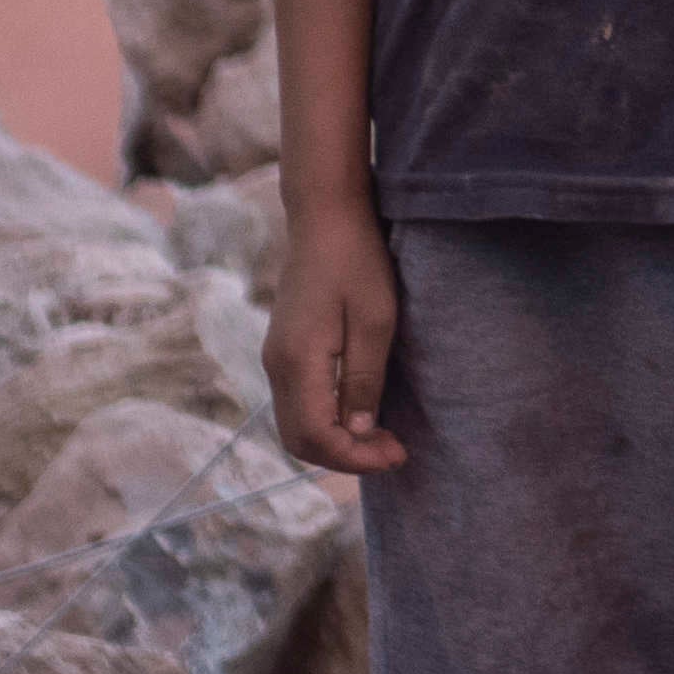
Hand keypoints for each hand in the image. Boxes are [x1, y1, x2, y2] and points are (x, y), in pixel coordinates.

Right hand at [269, 193, 411, 476]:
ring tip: (382, 437)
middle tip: (393, 451)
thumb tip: (357, 432)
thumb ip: (363, 381)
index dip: (356, 457)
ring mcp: (276, 357)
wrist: (325, 216)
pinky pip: (297, 404)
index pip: (317, 437)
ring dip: (336, 441)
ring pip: (296, 425)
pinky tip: (360, 413)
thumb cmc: (357, 260)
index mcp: (297, 361)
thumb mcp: (376, 321)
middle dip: (346, 457)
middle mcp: (277, 365)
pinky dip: (326, 421)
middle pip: (299, 440)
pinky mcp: (284, 349)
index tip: (397, 454)